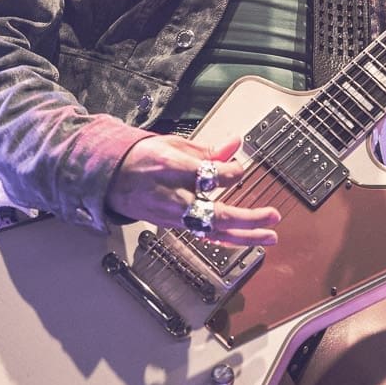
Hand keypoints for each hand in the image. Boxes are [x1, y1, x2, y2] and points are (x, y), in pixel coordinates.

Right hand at [105, 134, 280, 246]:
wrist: (112, 179)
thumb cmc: (142, 158)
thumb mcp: (173, 144)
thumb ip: (207, 149)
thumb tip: (235, 144)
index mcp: (172, 168)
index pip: (209, 175)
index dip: (231, 172)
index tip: (240, 168)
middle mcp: (174, 196)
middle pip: (215, 214)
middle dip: (248, 218)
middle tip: (273, 215)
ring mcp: (174, 216)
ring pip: (213, 231)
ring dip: (244, 236)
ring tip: (269, 236)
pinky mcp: (174, 226)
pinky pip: (204, 235)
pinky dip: (226, 239)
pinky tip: (245, 240)